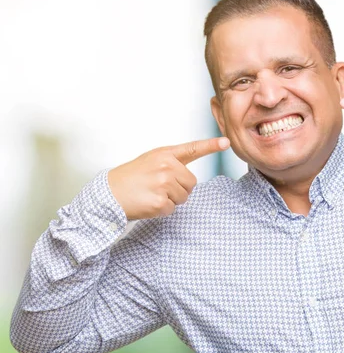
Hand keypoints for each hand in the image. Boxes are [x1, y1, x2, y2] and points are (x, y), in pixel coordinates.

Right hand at [108, 137, 229, 219]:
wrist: (108, 193)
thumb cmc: (131, 178)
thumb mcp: (151, 161)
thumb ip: (171, 163)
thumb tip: (188, 179)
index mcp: (165, 154)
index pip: (192, 149)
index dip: (211, 146)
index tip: (226, 142)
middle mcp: (166, 166)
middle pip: (191, 183)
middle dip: (179, 189)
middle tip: (157, 187)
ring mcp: (163, 184)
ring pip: (183, 197)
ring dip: (170, 200)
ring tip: (151, 193)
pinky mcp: (159, 202)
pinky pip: (172, 209)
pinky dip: (162, 210)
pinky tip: (148, 203)